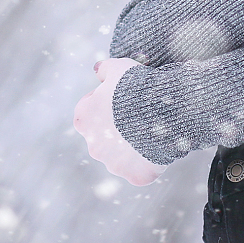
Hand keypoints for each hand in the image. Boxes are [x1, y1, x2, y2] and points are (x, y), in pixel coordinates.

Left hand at [73, 58, 162, 185]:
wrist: (160, 108)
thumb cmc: (135, 86)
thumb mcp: (118, 67)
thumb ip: (104, 69)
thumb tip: (98, 70)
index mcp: (83, 119)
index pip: (91, 110)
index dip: (108, 101)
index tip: (124, 97)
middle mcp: (93, 145)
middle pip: (104, 136)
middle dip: (118, 128)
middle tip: (139, 114)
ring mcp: (112, 163)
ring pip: (121, 156)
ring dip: (131, 146)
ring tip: (151, 129)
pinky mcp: (133, 175)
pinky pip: (140, 170)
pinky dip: (147, 162)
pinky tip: (158, 146)